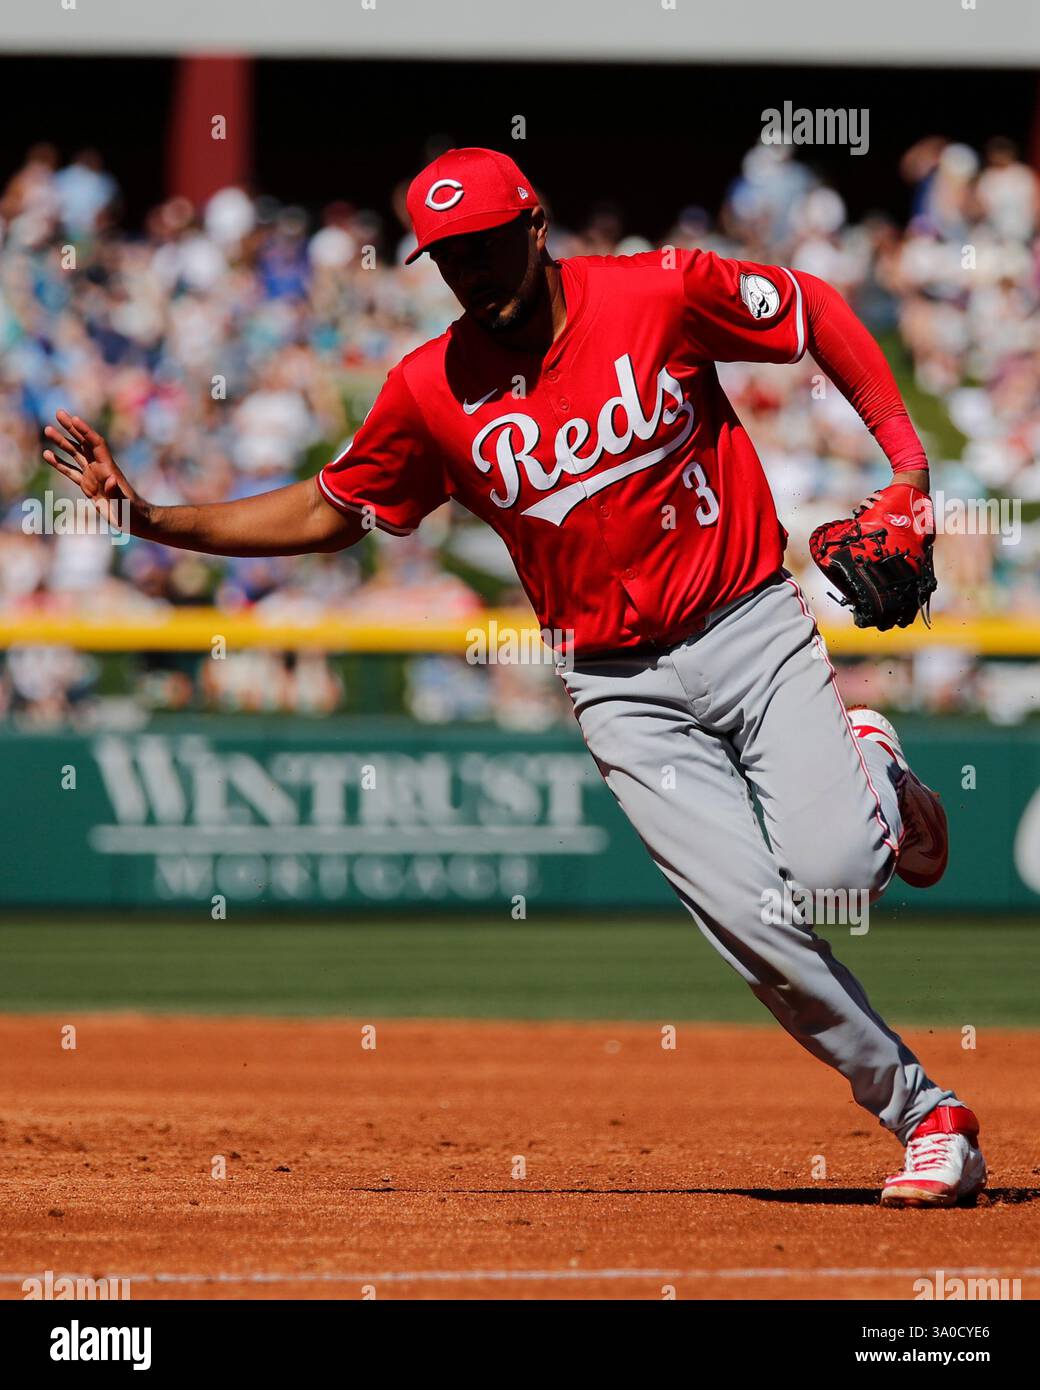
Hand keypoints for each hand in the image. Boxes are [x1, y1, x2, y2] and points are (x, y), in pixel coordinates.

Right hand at [42, 410, 150, 534]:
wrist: (135, 520)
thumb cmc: (133, 512)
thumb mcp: (125, 503)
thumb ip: (116, 491)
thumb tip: (110, 479)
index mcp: (108, 468)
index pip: (96, 443)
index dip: (86, 431)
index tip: (74, 419)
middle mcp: (100, 468)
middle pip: (83, 443)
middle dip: (71, 428)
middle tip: (59, 413)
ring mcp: (92, 476)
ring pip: (75, 454)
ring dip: (62, 441)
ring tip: (47, 429)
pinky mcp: (87, 486)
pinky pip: (70, 471)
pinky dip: (59, 463)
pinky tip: (47, 454)